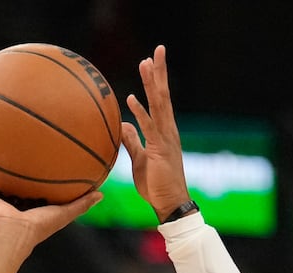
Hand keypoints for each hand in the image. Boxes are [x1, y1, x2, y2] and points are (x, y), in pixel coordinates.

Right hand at [0, 169, 101, 246]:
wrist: (14, 234)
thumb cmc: (39, 227)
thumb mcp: (64, 212)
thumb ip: (81, 204)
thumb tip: (101, 194)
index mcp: (25, 207)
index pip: (27, 191)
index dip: (28, 180)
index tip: (31, 165)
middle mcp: (7, 204)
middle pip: (3, 186)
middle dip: (2, 174)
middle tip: (3, 155)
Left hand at [118, 45, 192, 221]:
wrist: (169, 203)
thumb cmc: (155, 185)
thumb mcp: (140, 159)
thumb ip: (132, 141)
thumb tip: (123, 124)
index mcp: (163, 131)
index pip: (160, 100)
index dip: (155, 80)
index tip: (150, 62)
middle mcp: (167, 130)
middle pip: (163, 95)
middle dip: (159, 72)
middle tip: (157, 50)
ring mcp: (165, 138)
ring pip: (159, 105)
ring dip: (151, 83)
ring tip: (146, 62)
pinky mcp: (160, 149)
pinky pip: (149, 127)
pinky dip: (140, 112)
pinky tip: (131, 98)